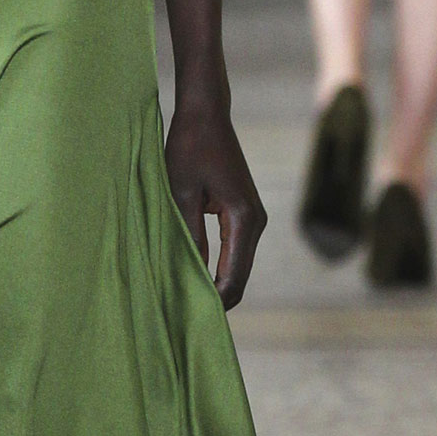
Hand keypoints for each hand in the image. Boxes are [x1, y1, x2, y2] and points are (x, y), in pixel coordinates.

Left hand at [165, 81, 266, 310]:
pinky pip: (231, 251)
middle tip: (183, 318)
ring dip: (214, 283)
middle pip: (239, 277)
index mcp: (244, 219)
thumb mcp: (181, 192)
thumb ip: (188, 234)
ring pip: (236, 266)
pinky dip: (216, 266)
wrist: (206, 115)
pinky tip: (192, 275)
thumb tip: (190, 275)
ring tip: (184, 300)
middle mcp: (255, 223)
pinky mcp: (242, 214)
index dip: (214, 302)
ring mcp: (252, 219)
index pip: (234, 277)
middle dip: (215, 297)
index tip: (190, 320)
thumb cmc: (189, 148)